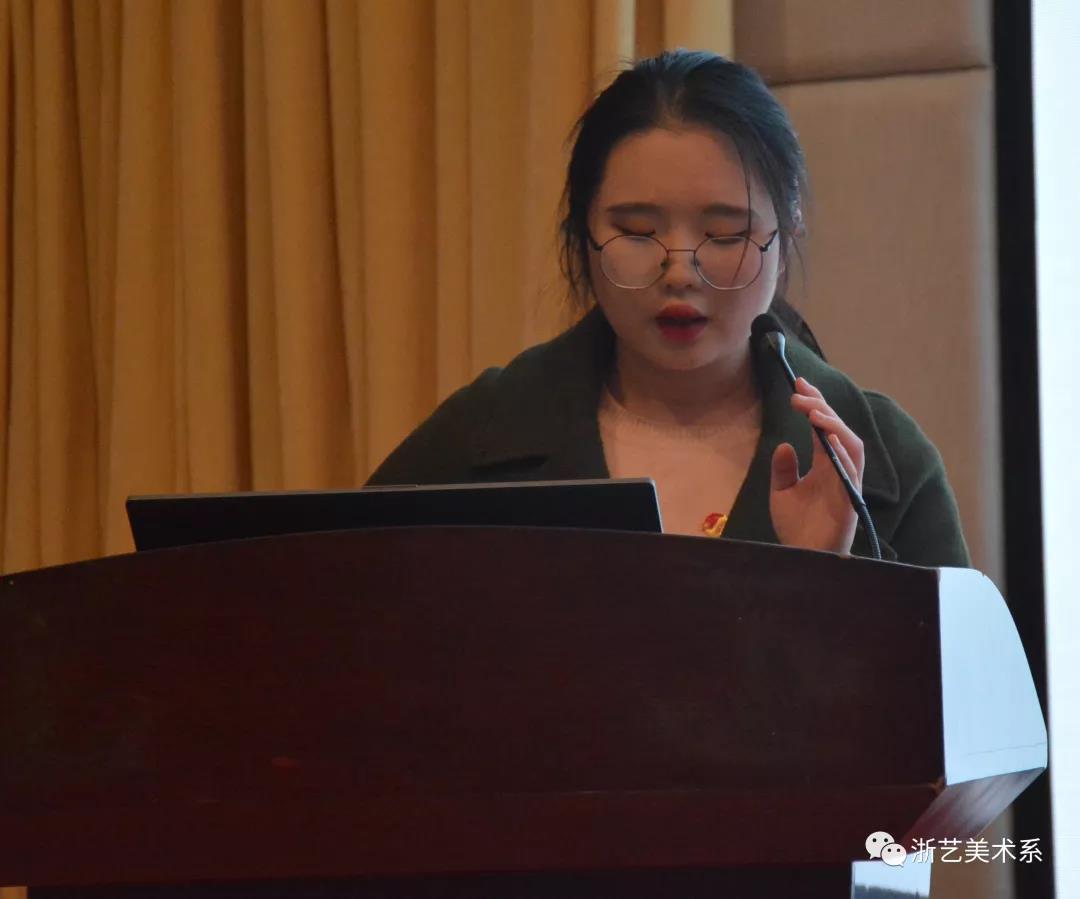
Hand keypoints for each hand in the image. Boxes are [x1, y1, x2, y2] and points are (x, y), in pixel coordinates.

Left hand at [769, 377, 864, 554]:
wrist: (803, 557)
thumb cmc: (797, 527)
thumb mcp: (782, 493)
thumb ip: (783, 470)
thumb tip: (785, 445)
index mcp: (824, 465)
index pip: (822, 427)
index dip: (814, 404)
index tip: (798, 384)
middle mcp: (839, 469)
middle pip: (837, 429)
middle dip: (821, 406)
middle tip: (800, 392)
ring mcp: (846, 482)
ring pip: (851, 445)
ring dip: (834, 426)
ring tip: (813, 411)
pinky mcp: (849, 499)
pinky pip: (851, 472)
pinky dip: (841, 453)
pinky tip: (827, 439)